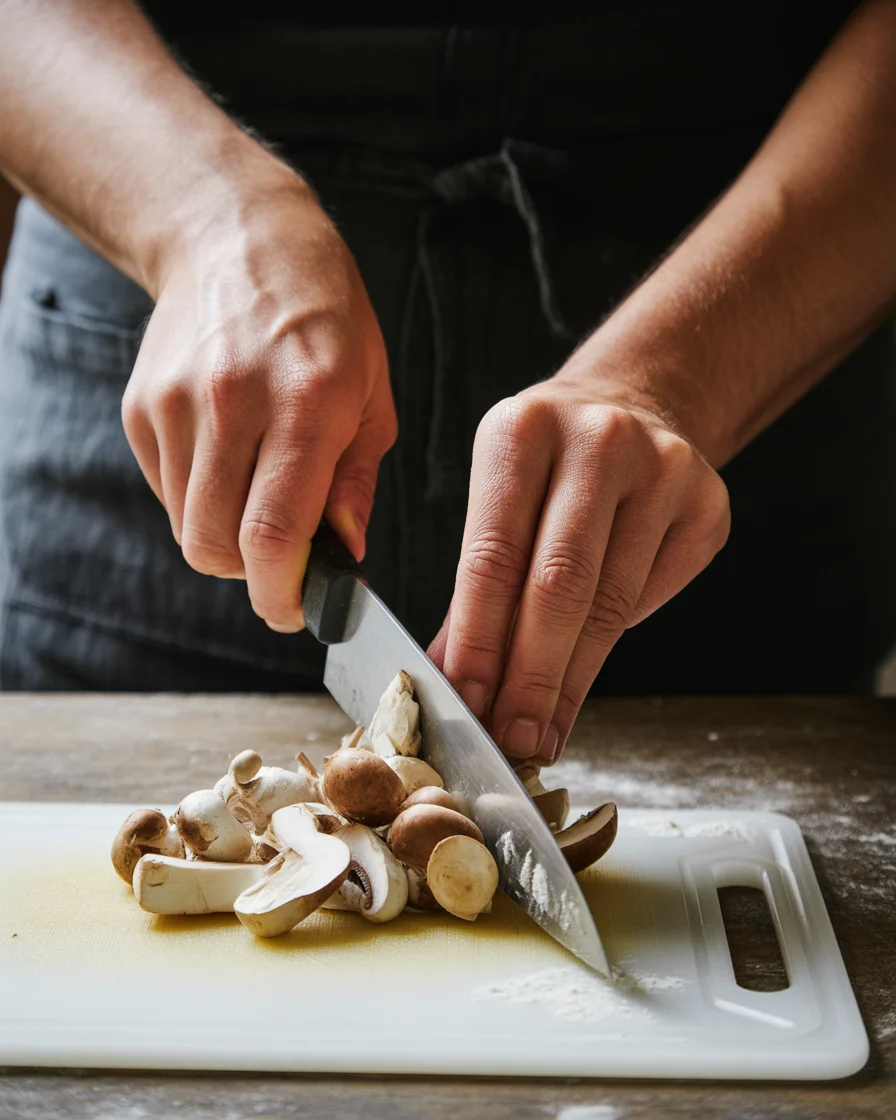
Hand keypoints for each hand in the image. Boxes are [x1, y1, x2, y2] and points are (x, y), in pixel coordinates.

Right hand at [122, 171, 395, 630]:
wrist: (239, 237)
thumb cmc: (326, 319)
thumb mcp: (372, 393)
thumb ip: (356, 483)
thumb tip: (343, 557)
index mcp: (308, 403)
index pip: (275, 532)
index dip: (281, 593)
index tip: (294, 611)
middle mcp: (234, 403)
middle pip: (217, 545)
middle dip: (253, 576)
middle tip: (282, 562)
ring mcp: (178, 403)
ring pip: (187, 527)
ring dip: (226, 538)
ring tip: (258, 494)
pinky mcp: (142, 405)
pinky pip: (167, 492)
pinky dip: (199, 500)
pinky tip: (228, 458)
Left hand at [429, 371, 729, 763]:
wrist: (631, 403)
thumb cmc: (548, 466)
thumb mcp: (497, 498)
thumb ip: (475, 588)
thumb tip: (452, 681)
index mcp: (521, 431)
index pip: (492, 557)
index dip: (478, 642)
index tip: (468, 705)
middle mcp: (598, 440)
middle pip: (559, 586)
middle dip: (531, 678)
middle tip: (513, 739)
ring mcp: (664, 469)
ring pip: (610, 604)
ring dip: (572, 680)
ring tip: (543, 729)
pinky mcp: (708, 504)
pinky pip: (652, 597)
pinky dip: (613, 643)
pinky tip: (585, 669)